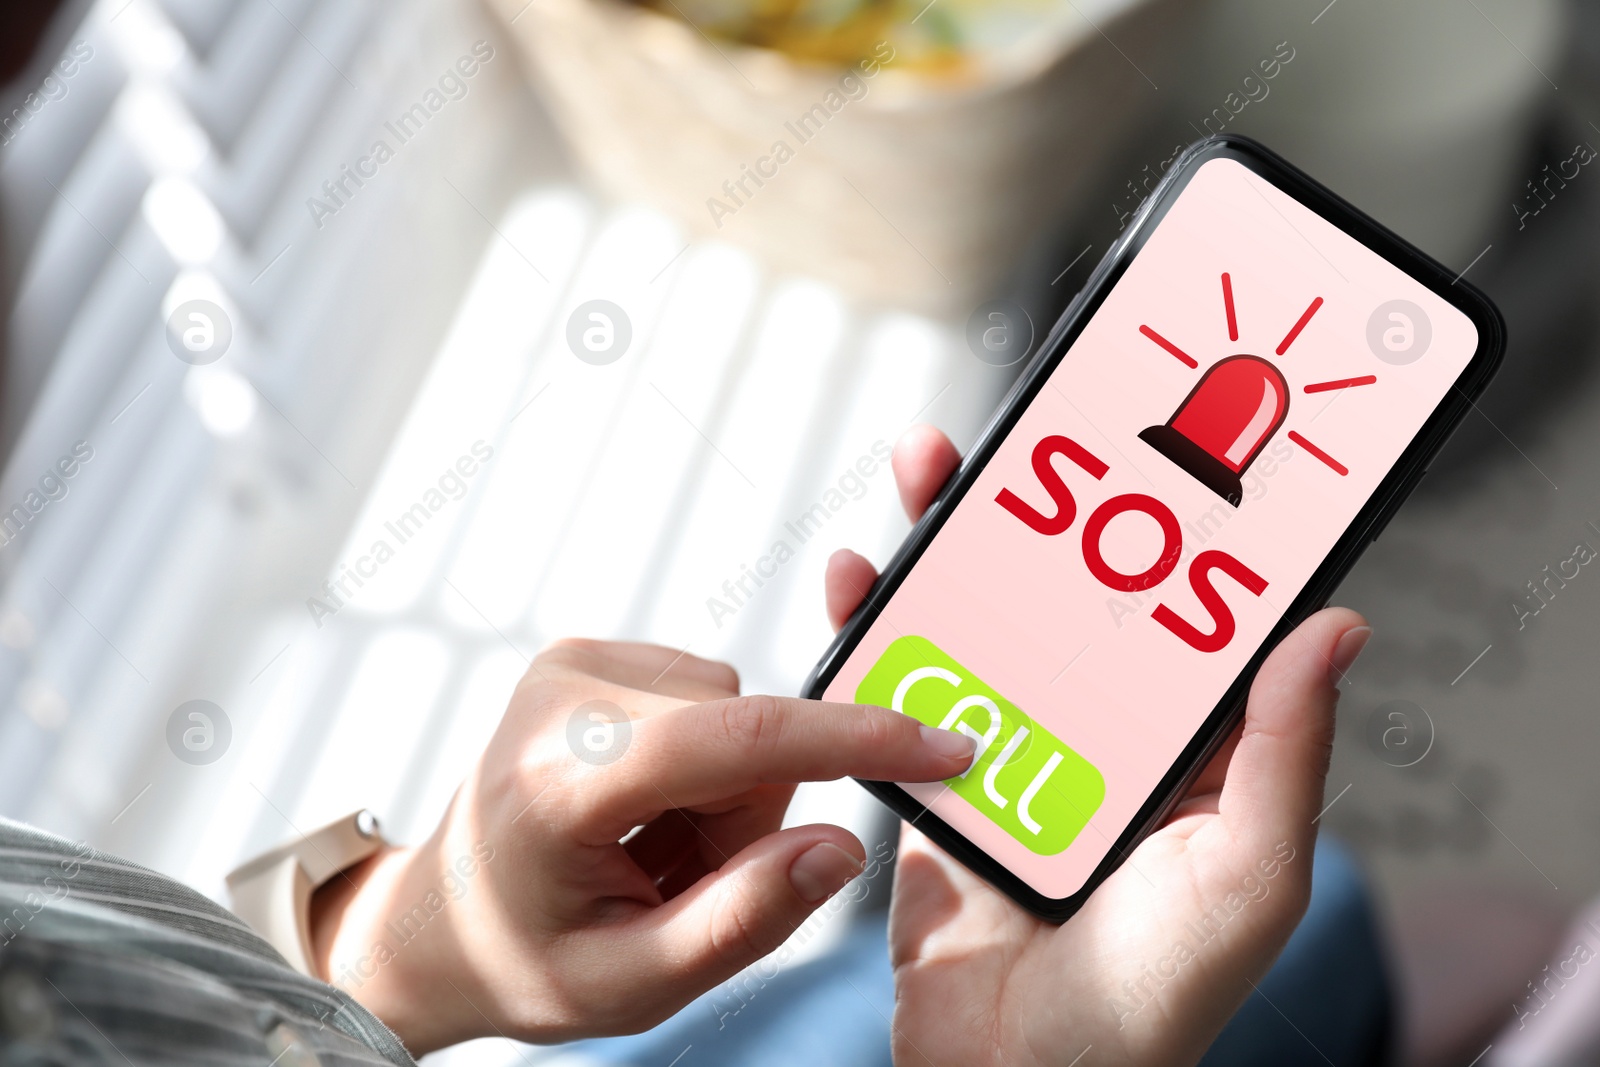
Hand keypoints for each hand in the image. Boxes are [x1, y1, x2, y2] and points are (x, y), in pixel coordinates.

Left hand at [308, 639, 974, 1053]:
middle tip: (675, 878)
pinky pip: (712, 696)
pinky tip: (642, 806)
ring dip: (725, 792)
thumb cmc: (528, 959)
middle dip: (748, 816)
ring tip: (650, 846)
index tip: (944, 747)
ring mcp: (574, 660)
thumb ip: (743, 920)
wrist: (439, 917)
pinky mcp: (592, 652)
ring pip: (740, 711)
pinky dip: (704, 761)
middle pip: (750, 732)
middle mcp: (566, 692)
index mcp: (563, 778)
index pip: (736, 738)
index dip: (853, 741)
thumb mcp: (633, 983)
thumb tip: (841, 847)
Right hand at [825, 425, 1370, 1066]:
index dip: (1157, 528)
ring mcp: (1010, 758)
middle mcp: (1096, 740)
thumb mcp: (1246, 871)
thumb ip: (1280, 753)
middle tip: (1010, 441)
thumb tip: (1336, 625)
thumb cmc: (1154, 1001)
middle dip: (1032, 514)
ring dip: (947, 552)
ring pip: (978, 628)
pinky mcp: (935, 789)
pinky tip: (857, 584)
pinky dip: (875, 635)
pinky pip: (902, 694)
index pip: (1172, 613)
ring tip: (924, 476)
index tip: (1137, 451)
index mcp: (1180, 748)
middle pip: (1060, 601)